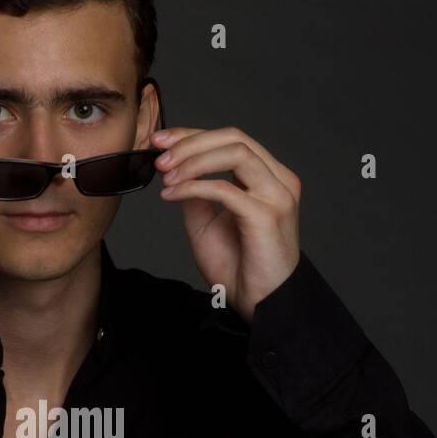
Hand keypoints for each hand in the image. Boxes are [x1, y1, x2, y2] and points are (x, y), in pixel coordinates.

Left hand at [151, 126, 300, 324]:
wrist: (259, 303)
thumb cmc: (238, 267)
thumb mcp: (206, 222)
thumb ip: (195, 192)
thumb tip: (172, 168)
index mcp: (268, 176)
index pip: (230, 139)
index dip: (192, 134)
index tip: (158, 140)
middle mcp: (278, 180)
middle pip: (233, 137)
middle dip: (189, 141)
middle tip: (158, 154)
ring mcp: (277, 195)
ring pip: (234, 152)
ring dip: (192, 159)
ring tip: (165, 174)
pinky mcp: (267, 215)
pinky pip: (226, 189)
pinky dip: (194, 187)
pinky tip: (171, 195)